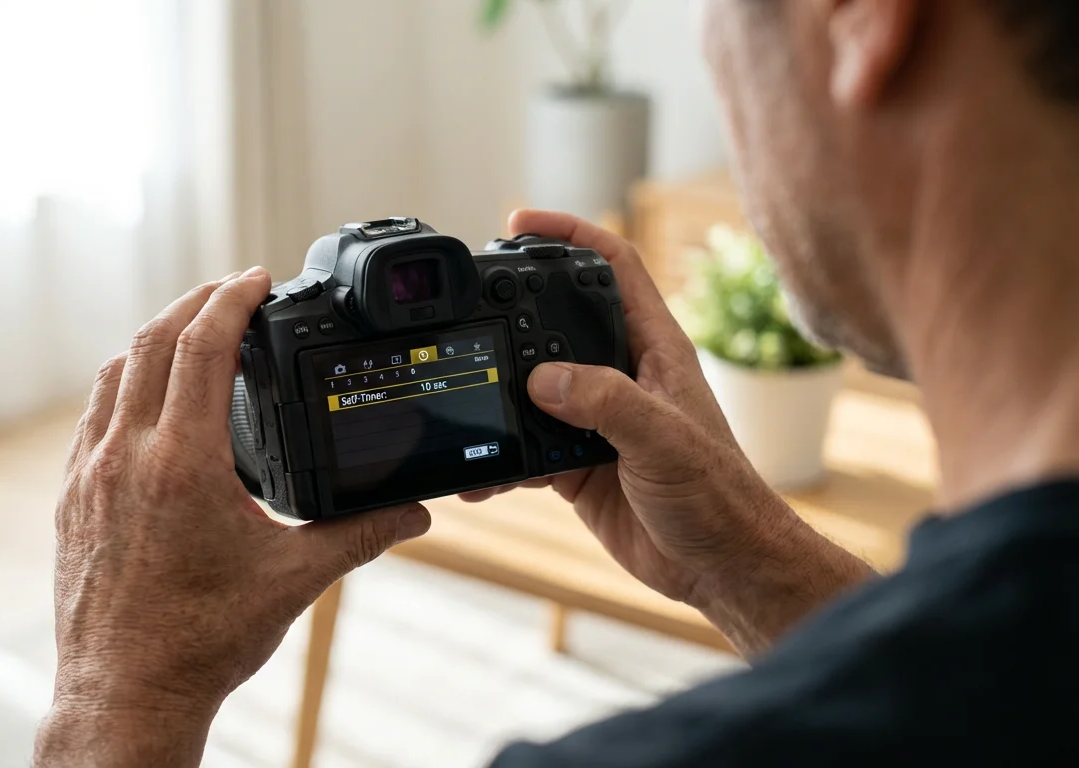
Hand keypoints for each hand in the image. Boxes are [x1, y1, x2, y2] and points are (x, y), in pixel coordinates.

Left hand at [35, 268, 430, 766]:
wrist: (127, 693)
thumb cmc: (202, 641)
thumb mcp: (294, 580)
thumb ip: (359, 535)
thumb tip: (415, 515)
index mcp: (183, 463)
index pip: (201, 347)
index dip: (231, 301)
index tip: (255, 280)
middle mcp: (126, 457)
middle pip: (151, 343)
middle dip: (193, 304)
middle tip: (230, 291)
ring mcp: (89, 476)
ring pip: (113, 375)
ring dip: (154, 341)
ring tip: (191, 334)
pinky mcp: (72, 499)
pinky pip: (92, 418)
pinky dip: (123, 387)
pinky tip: (148, 402)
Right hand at [462, 211, 870, 654]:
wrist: (719, 567)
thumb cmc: (718, 497)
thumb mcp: (664, 439)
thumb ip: (606, 402)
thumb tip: (543, 379)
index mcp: (654, 349)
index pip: (612, 266)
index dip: (569, 234)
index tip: (519, 223)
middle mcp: (622, 376)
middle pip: (559, 320)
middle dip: (515, 309)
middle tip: (472, 306)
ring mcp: (597, 420)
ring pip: (534, 387)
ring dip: (499, 392)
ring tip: (466, 395)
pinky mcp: (577, 464)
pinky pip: (525, 448)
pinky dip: (499, 459)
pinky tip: (479, 475)